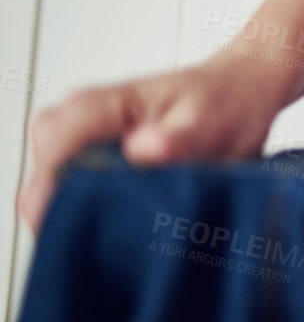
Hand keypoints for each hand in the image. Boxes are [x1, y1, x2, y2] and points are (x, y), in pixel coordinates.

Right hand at [16, 54, 285, 234]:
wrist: (242, 88)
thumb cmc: (226, 100)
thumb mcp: (212, 120)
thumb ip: (178, 139)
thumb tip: (142, 150)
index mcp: (100, 106)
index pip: (51, 156)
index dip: (57, 201)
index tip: (87, 231)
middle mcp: (80, 120)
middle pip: (42, 183)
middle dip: (70, 216)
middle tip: (120, 233)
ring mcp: (81, 139)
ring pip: (52, 192)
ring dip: (82, 215)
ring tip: (131, 224)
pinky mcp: (92, 156)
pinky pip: (71, 192)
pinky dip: (92, 210)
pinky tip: (128, 219)